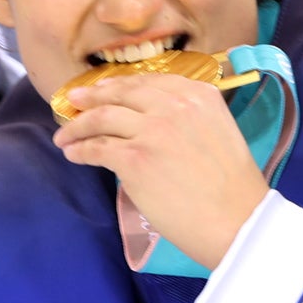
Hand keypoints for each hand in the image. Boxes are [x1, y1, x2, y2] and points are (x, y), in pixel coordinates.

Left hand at [52, 75, 269, 269]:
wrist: (237, 222)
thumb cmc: (231, 187)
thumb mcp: (218, 130)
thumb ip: (186, 115)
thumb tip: (145, 115)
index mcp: (199, 95)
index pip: (147, 80)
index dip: (118, 85)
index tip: (102, 89)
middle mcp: (174, 105)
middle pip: (120, 94)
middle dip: (90, 97)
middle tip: (72, 102)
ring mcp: (152, 130)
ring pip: (101, 118)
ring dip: (77, 126)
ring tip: (64, 136)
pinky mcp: (134, 158)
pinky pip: (96, 148)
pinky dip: (80, 150)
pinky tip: (73, 154)